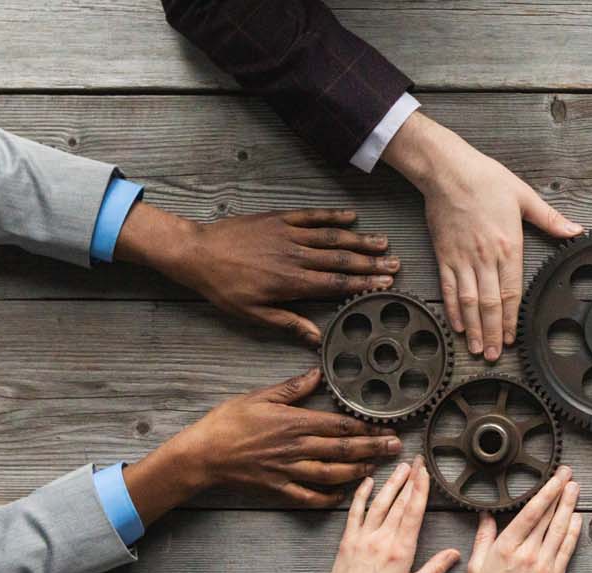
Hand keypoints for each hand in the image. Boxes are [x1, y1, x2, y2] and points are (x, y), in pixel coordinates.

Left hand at [116, 203, 396, 344]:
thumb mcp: (251, 314)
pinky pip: (310, 216)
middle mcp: (295, 256)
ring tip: (383, 243)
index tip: (385, 283)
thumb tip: (316, 337)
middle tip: (395, 264)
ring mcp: (288, 235)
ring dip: (359, 240)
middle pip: (341, 260)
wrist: (196, 252)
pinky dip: (332, 216)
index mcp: (291, 282)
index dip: (363, 284)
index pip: (335, 284)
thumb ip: (287, 323)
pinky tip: (351, 216)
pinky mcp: (278, 219)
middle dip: (370, 263)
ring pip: (331, 237)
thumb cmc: (222, 287)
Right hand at [126, 369, 400, 512]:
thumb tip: (316, 373)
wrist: (202, 454)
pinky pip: (310, 496)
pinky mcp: (279, 488)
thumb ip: (292, 388)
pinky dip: (329, 497)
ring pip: (333, 474)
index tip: (387, 428)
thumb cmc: (228, 422)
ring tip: (376, 468)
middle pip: (343, 450)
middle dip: (373, 450)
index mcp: (295, 423)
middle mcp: (297, 448)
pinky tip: (343, 495)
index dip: (367, 428)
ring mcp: (289, 470)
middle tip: (396, 449)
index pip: (340, 426)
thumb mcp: (259, 396)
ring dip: (358, 472)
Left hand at [293, 461, 460, 572]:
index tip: (425, 472)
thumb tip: (454, 554)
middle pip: (399, 503)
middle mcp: (382, 540)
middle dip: (410, 479)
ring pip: (379, 503)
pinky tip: (369, 481)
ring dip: (391, 483)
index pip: (413, 513)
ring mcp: (363, 537)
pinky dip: (362, 495)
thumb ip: (434, 570)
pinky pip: (355, 512)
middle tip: (417, 461)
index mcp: (401, 551)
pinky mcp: (348, 540)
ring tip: (401, 467)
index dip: (420, 489)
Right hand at [384, 112, 583, 361]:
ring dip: (474, 328)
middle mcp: (485, 257)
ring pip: (469, 302)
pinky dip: (453, 309)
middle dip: (494, 332)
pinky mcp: (444, 255)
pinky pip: (449, 288)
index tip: (513, 338)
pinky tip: (458, 325)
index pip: (511, 292)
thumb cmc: (486, 180)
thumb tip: (575, 229)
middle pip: (489, 303)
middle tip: (495, 355)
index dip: (511, 319)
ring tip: (478, 348)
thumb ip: (550, 219)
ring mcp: (462, 259)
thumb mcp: (524, 197)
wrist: (448, 170)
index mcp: (508, 246)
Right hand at [467, 466, 582, 572]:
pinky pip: (567, 548)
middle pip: (548, 517)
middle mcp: (528, 553)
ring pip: (560, 529)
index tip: (554, 477)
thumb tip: (486, 515)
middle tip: (569, 475)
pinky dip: (573, 532)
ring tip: (575, 489)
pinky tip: (577, 518)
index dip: (545, 491)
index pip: (531, 512)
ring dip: (570, 507)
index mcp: (506, 548)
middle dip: (560, 492)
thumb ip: (483, 538)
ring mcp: (544, 565)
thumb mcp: (476, 566)